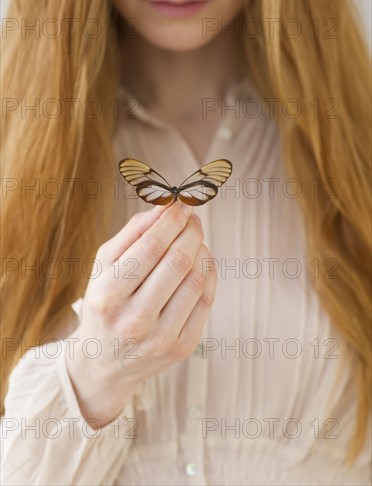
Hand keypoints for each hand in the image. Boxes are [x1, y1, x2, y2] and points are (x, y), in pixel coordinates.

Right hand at [66, 200, 216, 424]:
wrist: (104, 363)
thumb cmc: (105, 304)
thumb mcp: (103, 267)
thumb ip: (132, 233)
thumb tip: (164, 207)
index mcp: (108, 295)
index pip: (150, 247)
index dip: (171, 220)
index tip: (181, 205)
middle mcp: (134, 320)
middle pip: (177, 262)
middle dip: (190, 232)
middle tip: (192, 219)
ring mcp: (161, 337)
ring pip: (196, 280)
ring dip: (201, 250)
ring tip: (195, 240)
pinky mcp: (182, 347)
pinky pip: (205, 300)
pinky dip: (208, 273)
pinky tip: (200, 262)